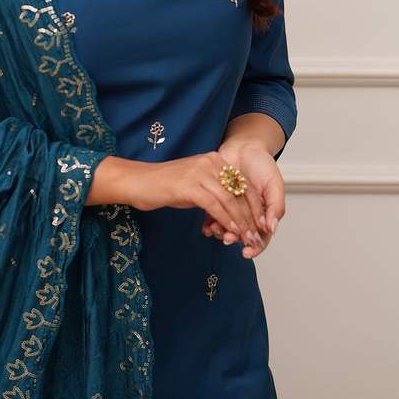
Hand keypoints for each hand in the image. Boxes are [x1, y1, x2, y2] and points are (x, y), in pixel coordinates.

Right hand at [128, 152, 266, 257]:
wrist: (139, 181)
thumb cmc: (165, 186)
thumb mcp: (196, 184)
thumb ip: (215, 192)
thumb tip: (235, 212)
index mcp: (215, 159)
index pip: (243, 184)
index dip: (254, 206)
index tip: (260, 225)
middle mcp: (210, 162)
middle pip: (239, 192)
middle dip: (251, 217)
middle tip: (256, 237)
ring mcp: (201, 172)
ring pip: (230, 200)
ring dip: (241, 223)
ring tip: (247, 239)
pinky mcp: (191, 185)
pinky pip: (215, 206)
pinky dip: (226, 221)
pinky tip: (231, 232)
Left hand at [200, 139, 285, 258]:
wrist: (244, 147)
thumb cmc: (262, 164)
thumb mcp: (274, 184)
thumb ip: (275, 206)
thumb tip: (270, 228)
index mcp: (264, 213)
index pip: (261, 237)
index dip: (255, 247)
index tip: (247, 251)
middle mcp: (248, 214)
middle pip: (242, 235)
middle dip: (234, 239)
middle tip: (227, 238)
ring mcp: (232, 208)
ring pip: (226, 228)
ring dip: (220, 231)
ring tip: (215, 229)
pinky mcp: (218, 200)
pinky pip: (213, 217)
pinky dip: (209, 223)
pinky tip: (206, 226)